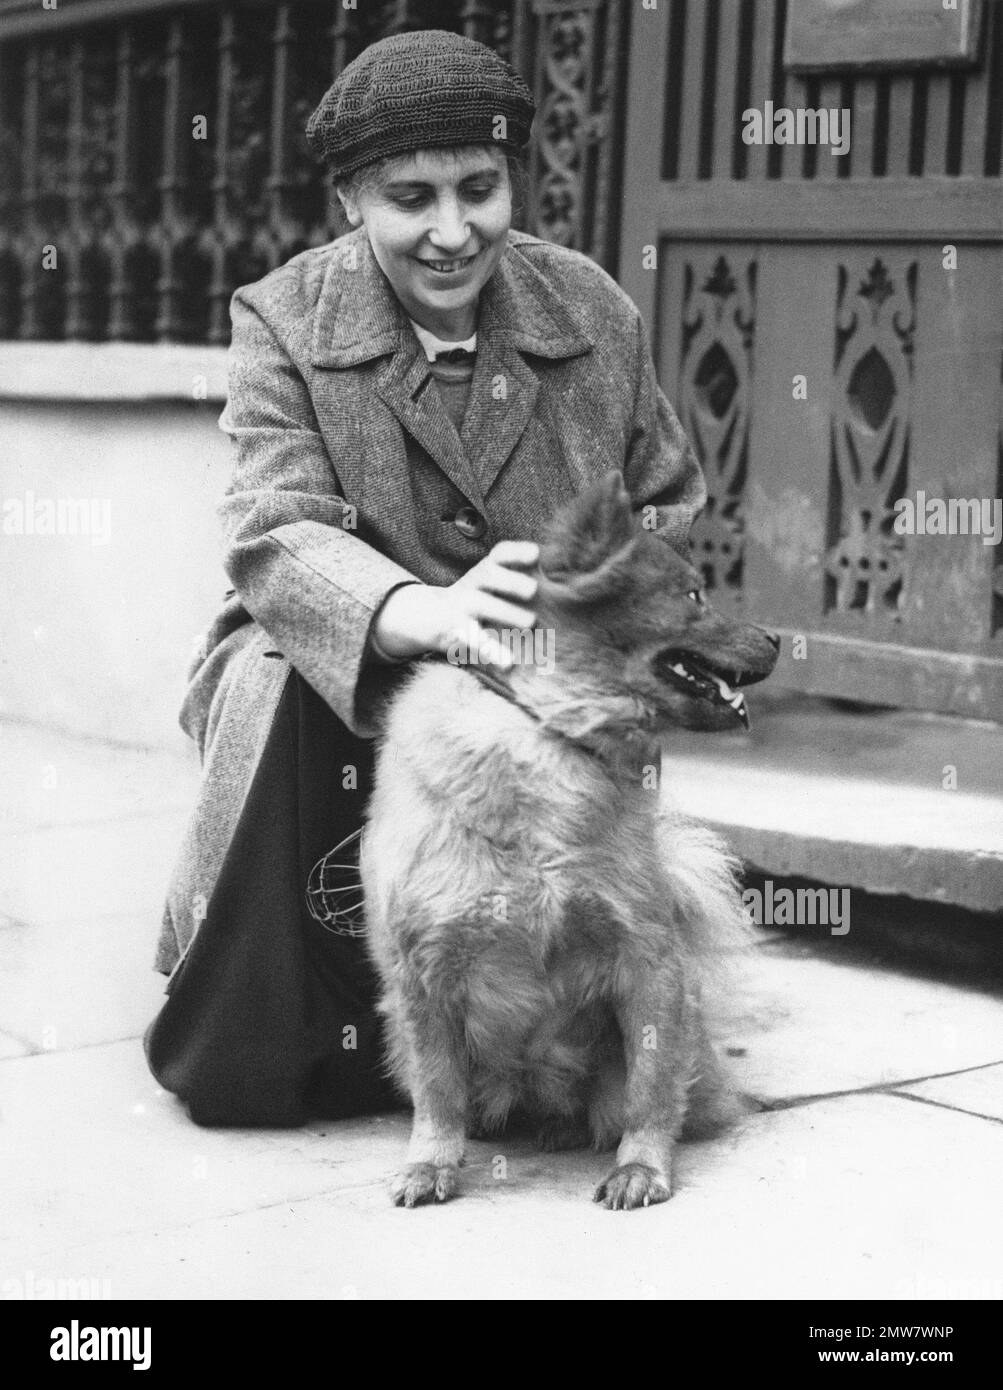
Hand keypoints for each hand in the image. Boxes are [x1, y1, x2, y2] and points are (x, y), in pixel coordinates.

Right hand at [372, 541, 538, 667]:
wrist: (427, 616)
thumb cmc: (474, 601)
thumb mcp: (488, 586)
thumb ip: (516, 583)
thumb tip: (559, 585)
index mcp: (484, 571)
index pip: (499, 555)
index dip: (516, 552)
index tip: (536, 554)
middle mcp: (472, 584)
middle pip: (487, 572)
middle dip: (511, 580)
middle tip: (533, 590)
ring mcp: (461, 607)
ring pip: (481, 603)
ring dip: (507, 612)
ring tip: (530, 622)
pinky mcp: (456, 632)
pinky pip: (475, 640)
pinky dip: (493, 651)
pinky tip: (509, 663)